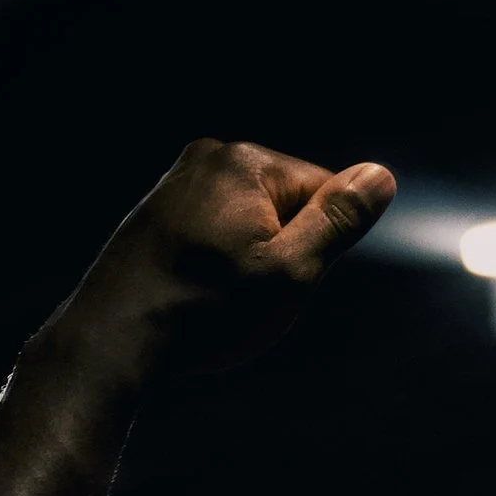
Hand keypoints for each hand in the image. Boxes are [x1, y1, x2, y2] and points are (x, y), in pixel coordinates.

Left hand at [40, 137, 395, 387]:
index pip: (326, 193)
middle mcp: (209, 157)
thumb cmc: (206, 310)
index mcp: (246, 161)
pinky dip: (217, 267)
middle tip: (246, 296)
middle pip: (288, 205)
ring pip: (250, 225)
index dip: (317, 249)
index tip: (278, 281)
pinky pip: (215, 234)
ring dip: (250, 264)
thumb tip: (381, 176)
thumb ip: (339, 221)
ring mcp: (178, 183)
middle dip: (283, 253)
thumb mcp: (291, 271)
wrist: (114, 337)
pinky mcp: (159, 212)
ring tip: (217, 299)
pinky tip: (196, 297)